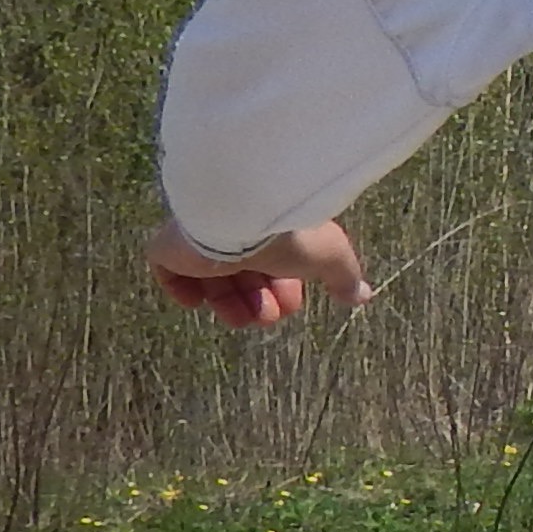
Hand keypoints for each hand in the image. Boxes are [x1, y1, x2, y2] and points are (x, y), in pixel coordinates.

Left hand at [146, 218, 369, 327]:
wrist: (240, 214)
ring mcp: (202, 238)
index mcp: (272, 230)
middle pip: (245, 276)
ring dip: (230, 305)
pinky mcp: (171, 246)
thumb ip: (345, 276)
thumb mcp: (330, 255)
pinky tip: (199, 302)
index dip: (285, 290)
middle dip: (260, 303)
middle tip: (268, 316)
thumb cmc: (288, 232)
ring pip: (213, 280)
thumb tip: (363, 296)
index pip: (276, 265)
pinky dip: (184, 291)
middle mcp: (238, 231)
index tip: (290, 303)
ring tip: (242, 317)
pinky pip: (169, 272)